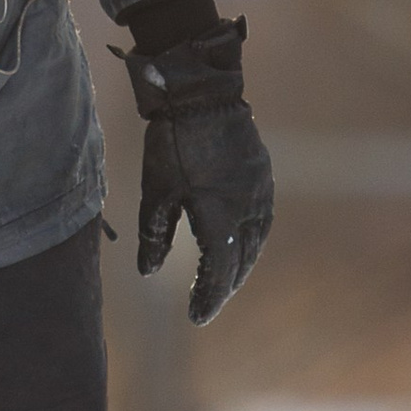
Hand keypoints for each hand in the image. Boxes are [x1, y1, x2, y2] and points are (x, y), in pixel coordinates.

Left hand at [125, 19, 275, 325]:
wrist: (203, 94)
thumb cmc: (172, 143)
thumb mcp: (155, 190)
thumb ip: (154, 235)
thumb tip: (147, 272)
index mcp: (221, 216)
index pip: (218, 272)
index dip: (208, 297)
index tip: (196, 317)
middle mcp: (248, 209)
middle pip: (240, 261)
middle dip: (224, 286)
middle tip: (207, 303)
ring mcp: (261, 191)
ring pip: (256, 241)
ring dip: (241, 265)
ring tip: (226, 281)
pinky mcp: (263, 176)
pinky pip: (262, 220)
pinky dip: (251, 240)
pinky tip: (242, 244)